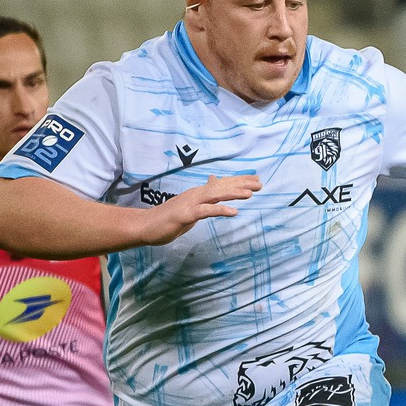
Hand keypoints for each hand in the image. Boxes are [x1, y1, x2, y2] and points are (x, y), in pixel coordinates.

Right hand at [141, 174, 257, 245]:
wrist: (145, 225)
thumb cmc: (168, 217)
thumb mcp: (190, 205)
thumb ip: (203, 196)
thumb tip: (213, 182)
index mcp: (198, 193)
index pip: (221, 184)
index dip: (239, 180)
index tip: (256, 179)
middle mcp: (195, 195)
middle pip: (221, 186)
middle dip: (241, 184)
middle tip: (260, 183)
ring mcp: (190, 204)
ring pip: (214, 195)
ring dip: (232, 193)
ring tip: (250, 194)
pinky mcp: (185, 215)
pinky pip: (205, 211)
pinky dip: (219, 210)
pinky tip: (233, 212)